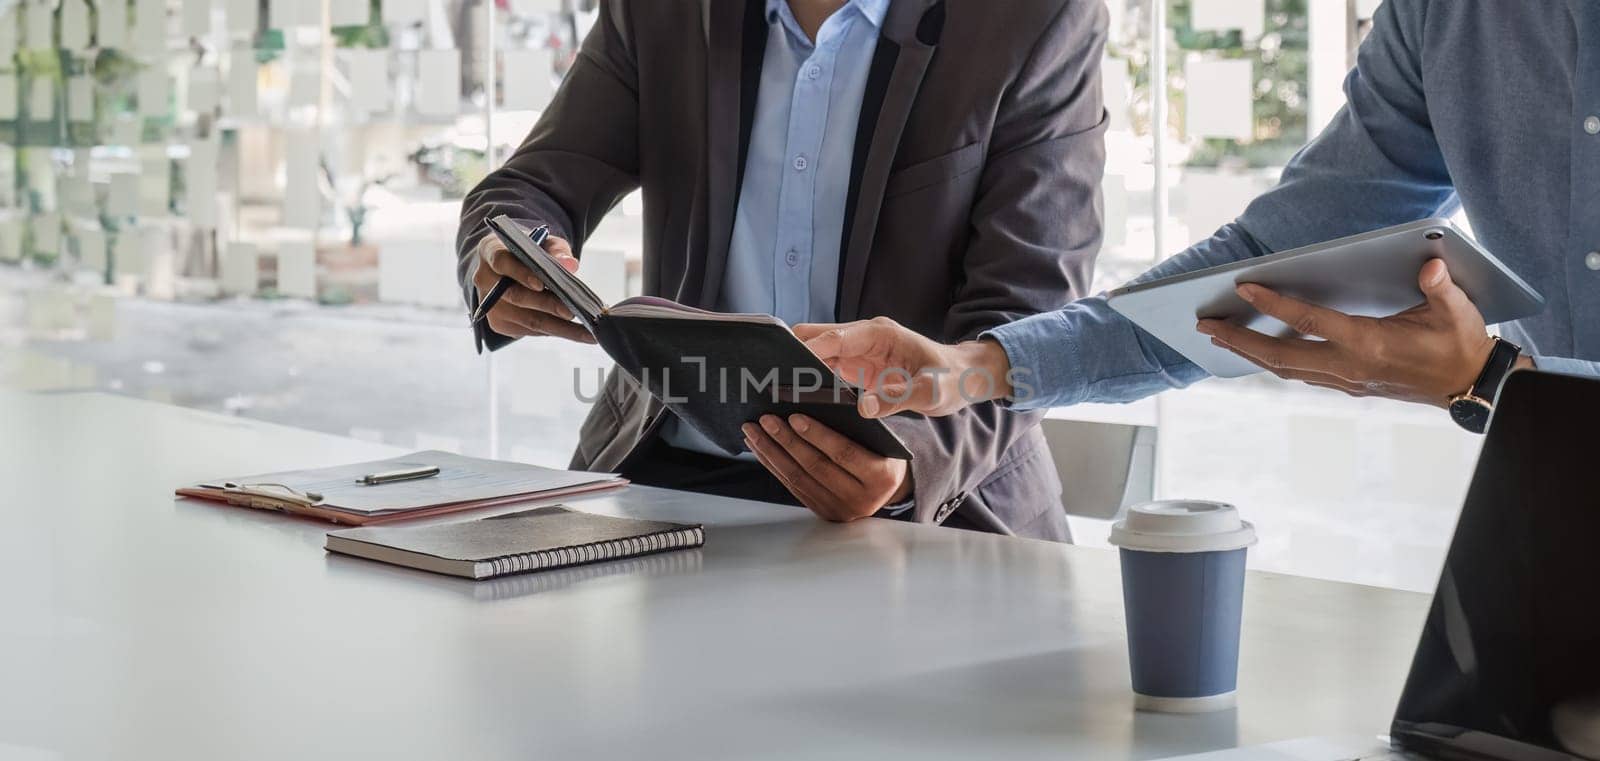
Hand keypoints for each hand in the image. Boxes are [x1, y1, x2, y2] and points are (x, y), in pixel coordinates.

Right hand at [472, 234, 593, 342]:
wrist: (513, 266)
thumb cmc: (531, 250)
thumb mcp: (545, 242)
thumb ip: (557, 251)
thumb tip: (570, 265)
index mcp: (490, 251)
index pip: (502, 262)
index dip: (520, 273)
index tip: (541, 284)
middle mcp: (484, 279)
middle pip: (516, 296)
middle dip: (547, 306)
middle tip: (573, 312)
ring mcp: (490, 305)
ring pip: (526, 319)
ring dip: (558, 327)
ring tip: (586, 332)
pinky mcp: (499, 323)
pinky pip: (528, 330)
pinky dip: (552, 331)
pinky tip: (574, 332)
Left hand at [742, 414, 911, 521]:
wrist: (888, 488)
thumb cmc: (883, 453)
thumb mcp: (882, 440)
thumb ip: (858, 426)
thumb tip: (816, 402)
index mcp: (881, 477)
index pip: (844, 453)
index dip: (817, 435)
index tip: (794, 417)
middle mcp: (861, 499)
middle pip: (815, 466)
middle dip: (786, 441)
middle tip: (766, 420)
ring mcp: (840, 509)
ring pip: (798, 478)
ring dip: (771, 452)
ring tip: (754, 432)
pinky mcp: (823, 512)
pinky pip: (793, 487)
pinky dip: (774, 465)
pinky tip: (761, 449)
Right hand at [795, 317, 1012, 418]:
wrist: (962, 377)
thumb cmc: (950, 380)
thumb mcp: (931, 392)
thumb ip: (898, 398)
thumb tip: (863, 408)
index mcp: (879, 334)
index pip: (835, 336)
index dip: (809, 350)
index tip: (786, 365)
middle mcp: (862, 338)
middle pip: (815, 338)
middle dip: (792, 355)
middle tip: (770, 379)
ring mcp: (857, 353)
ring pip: (814, 355)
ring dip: (797, 371)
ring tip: (775, 392)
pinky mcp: (856, 369)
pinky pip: (824, 371)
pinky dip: (809, 383)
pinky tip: (795, 401)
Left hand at [1196, 259, 1517, 406]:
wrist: (1471, 386)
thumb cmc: (1461, 343)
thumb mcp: (1457, 311)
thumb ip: (1440, 288)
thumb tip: (1432, 264)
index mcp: (1367, 343)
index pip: (1308, 321)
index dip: (1273, 303)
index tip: (1243, 286)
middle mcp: (1348, 366)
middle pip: (1279, 355)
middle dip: (1238, 339)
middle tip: (1204, 325)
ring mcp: (1345, 380)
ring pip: (1284, 369)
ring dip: (1248, 352)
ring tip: (1218, 336)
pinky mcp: (1347, 385)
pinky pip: (1299, 374)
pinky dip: (1271, 361)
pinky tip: (1254, 351)